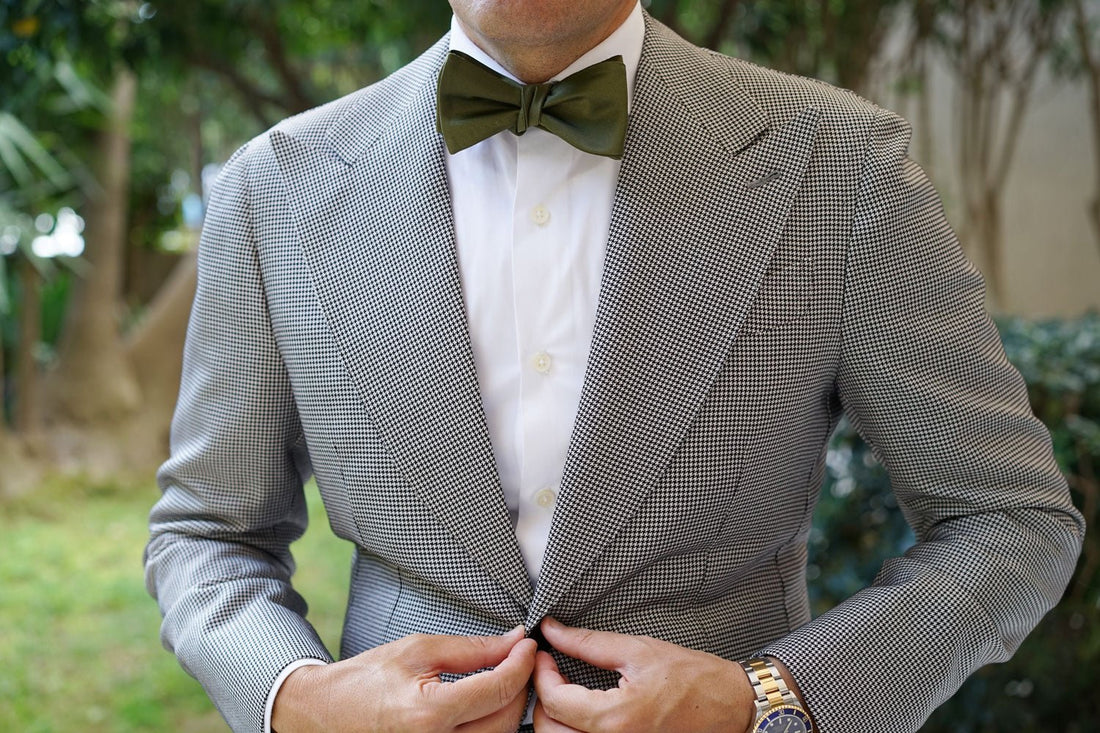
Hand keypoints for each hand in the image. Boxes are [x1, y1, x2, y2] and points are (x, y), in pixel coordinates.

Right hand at [272, 625, 535, 731]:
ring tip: (506, 676)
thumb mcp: (418, 650)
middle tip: (521, 657)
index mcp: (428, 714)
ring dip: (510, 706)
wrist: (326, 712)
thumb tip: (512, 641)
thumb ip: (471, 648)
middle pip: (506, 718)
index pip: (498, 689)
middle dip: (521, 685)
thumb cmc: (365, 680)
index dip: (521, 662)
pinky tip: (489, 702)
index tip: (528, 644)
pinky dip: (492, 722)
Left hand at [532, 617, 753, 732]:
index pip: (554, 700)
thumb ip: (588, 643)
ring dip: (555, 715)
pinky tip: (581, 706)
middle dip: (543, 696)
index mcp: (615, 719)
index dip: (541, 672)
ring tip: (564, 686)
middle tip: (550, 668)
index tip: (544, 652)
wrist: (732, 705)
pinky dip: (573, 727)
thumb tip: (553, 631)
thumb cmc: (694, 679)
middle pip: (550, 729)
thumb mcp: (638, 650)